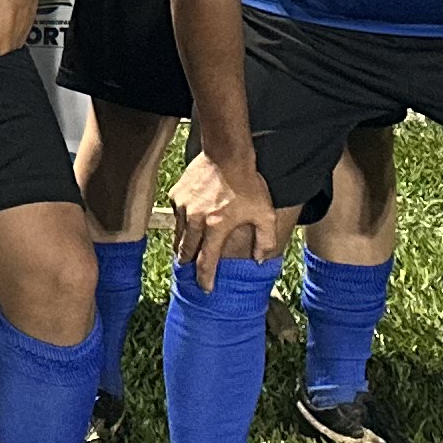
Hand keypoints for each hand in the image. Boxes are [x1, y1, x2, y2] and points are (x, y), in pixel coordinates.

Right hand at [168, 149, 291, 284]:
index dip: (205, 279)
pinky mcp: (177, 194)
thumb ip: (265, 240)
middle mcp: (196, 221)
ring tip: (186, 252)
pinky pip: (177, 215)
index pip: (206, 262)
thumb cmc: (248, 183)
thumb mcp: (264, 214)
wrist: (227, 153)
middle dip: (188, 264)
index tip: (206, 289)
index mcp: (216, 228)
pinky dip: (182, 222)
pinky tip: (190, 221)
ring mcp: (184, 207)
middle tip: (191, 271)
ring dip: (183, 246)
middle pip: (186, 252)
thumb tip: (260, 259)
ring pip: (178, 235)